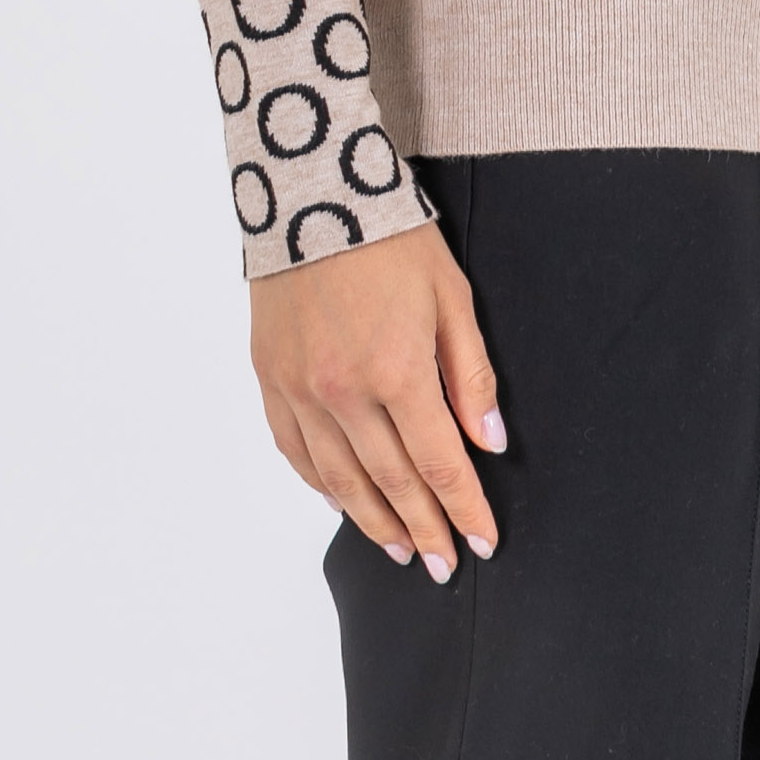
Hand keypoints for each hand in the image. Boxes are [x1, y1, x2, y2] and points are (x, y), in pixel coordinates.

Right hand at [250, 224, 505, 581]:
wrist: (315, 194)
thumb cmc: (394, 240)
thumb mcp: (452, 298)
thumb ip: (471, 376)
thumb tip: (489, 442)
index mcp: (398, 371)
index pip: (440, 463)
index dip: (463, 509)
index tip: (481, 543)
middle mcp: (345, 392)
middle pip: (392, 481)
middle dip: (424, 527)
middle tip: (442, 565)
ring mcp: (301, 389)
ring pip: (340, 478)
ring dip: (373, 520)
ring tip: (400, 549)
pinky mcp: (270, 378)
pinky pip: (296, 450)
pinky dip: (321, 484)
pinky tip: (342, 502)